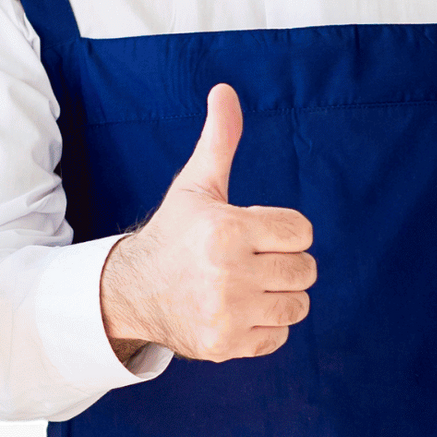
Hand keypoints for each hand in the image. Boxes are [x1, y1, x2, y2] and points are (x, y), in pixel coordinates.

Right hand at [98, 84, 315, 363]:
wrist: (131, 291)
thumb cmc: (175, 235)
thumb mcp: (196, 186)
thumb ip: (220, 140)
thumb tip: (225, 91)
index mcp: (227, 230)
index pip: (301, 233)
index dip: (282, 232)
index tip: (255, 235)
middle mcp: (228, 274)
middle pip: (305, 270)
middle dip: (283, 264)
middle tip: (251, 263)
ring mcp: (227, 314)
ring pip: (297, 306)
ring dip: (280, 297)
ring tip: (248, 288)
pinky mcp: (226, 345)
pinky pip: (279, 337)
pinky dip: (265, 327)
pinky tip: (238, 312)